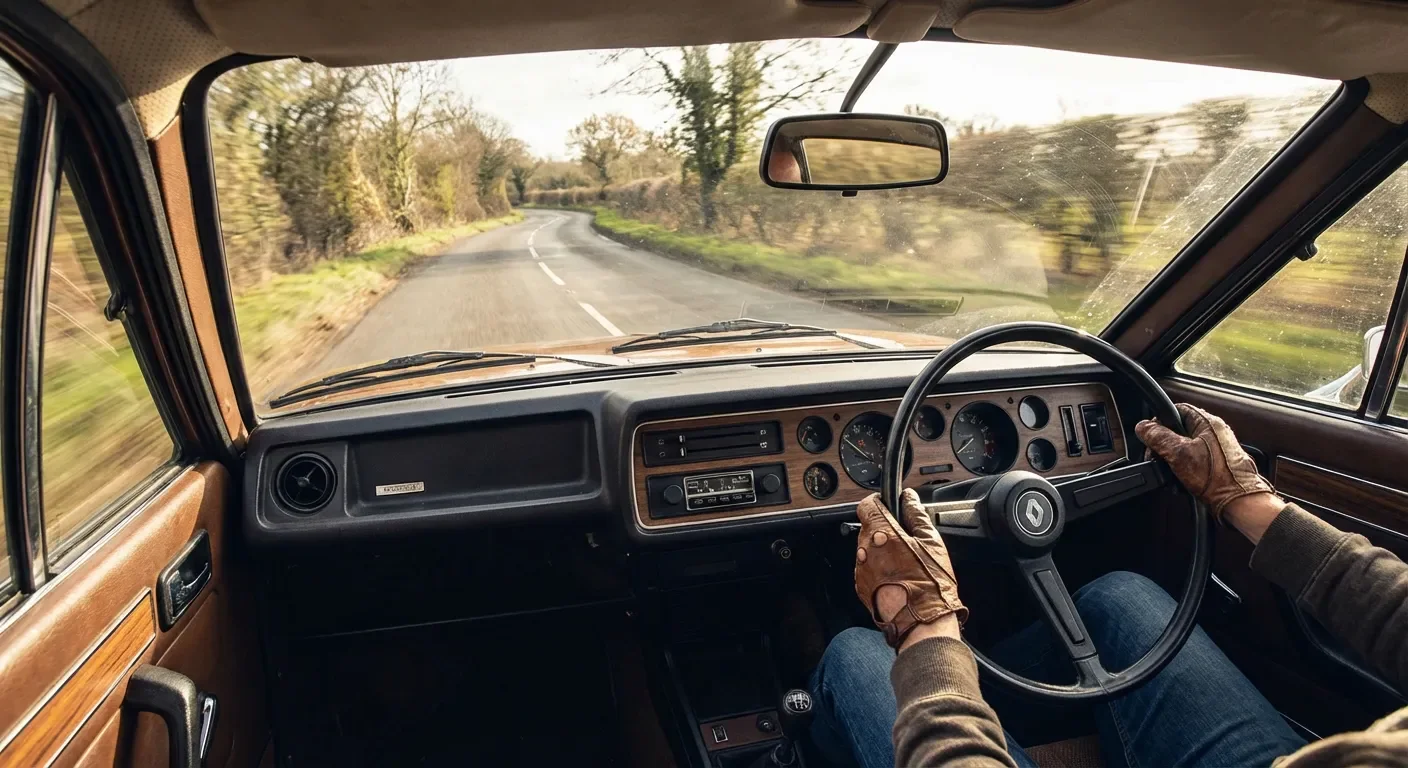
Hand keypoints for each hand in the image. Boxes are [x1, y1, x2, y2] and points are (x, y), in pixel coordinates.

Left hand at [854, 489, 966, 649]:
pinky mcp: (861, 587)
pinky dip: (879, 570)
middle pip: (868, 528)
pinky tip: (898, 578)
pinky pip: (867, 569)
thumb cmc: (930, 585)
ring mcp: (861, 570)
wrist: (921, 623)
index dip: (879, 503)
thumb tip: (910, 498)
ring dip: (881, 551)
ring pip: (867, 550)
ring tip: (905, 563)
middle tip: (906, 541)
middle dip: (884, 530)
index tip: (889, 506)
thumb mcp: (932, 542)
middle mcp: (865, 550)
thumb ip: (917, 515)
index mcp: (882, 534)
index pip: (867, 505)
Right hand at [1135, 403, 1279, 527]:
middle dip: (1165, 447)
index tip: (1152, 436)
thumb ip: (1157, 437)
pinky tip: (1181, 482)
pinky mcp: (1217, 465)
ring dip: (1173, 462)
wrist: (1239, 502)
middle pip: (1178, 431)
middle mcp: (1214, 433)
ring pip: (1184, 448)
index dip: (1160, 421)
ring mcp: (1217, 450)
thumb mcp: (1178, 453)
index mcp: (1207, 422)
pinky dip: (1184, 472)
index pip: (1177, 409)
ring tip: (1172, 474)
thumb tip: (1143, 427)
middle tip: (1159, 459)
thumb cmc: (1218, 478)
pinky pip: (1193, 463)